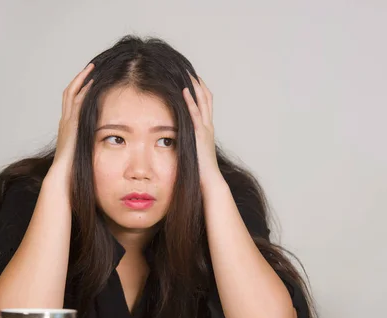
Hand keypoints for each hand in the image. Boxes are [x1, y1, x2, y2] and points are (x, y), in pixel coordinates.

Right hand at [53, 63, 94, 170]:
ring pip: (71, 94)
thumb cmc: (72, 168)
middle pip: (69, 93)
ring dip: (81, 80)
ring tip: (91, 69)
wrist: (62, 174)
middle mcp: (65, 121)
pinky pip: (77, 103)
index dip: (79, 89)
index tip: (89, 80)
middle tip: (90, 67)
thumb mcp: (81, 152)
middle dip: (79, 79)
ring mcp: (67, 121)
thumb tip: (100, 144)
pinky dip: (83, 92)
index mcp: (67, 127)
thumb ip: (87, 145)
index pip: (71, 102)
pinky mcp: (71, 124)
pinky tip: (92, 84)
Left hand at [183, 73, 221, 189]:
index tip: (191, 78)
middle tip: (189, 69)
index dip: (200, 89)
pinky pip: (195, 113)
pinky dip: (190, 101)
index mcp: (207, 129)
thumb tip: (177, 136)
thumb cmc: (200, 169)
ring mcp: (206, 129)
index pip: (205, 103)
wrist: (209, 180)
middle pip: (206, 97)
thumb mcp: (193, 150)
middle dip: (198, 82)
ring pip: (203, 101)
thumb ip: (188, 141)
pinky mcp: (200, 134)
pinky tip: (184, 91)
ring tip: (187, 73)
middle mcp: (208, 125)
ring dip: (195, 86)